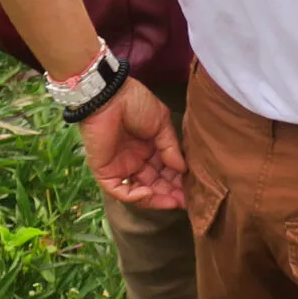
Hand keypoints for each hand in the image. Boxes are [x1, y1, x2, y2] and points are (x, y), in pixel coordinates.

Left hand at [78, 77, 186, 208]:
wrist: (109, 97)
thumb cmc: (136, 103)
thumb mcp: (161, 123)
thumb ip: (171, 147)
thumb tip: (183, 169)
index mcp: (148, 147)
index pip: (165, 170)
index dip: (178, 180)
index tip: (192, 189)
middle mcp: (135, 160)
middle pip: (154, 184)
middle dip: (170, 193)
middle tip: (185, 200)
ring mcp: (120, 167)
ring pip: (139, 192)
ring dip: (156, 199)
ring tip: (173, 201)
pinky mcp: (105, 172)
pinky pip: (120, 191)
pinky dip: (134, 197)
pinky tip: (149, 193)